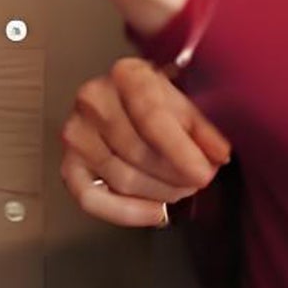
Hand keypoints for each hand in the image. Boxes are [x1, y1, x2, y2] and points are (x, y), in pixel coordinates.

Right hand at [60, 58, 231, 228]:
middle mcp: (93, 99)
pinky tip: (155, 212)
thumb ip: (205, 127)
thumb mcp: (188, 101)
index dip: (180, 151)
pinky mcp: (69, 163)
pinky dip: (127, 213)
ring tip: (180, 188)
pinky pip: (92, 199)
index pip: (151, 117)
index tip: (204, 173)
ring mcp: (77, 132)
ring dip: (160, 194)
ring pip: (122, 179)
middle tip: (197, 180)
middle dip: (175, 175)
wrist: (129, 101)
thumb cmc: (160, 101)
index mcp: (126, 75)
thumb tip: (218, 154)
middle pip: (137, 153)